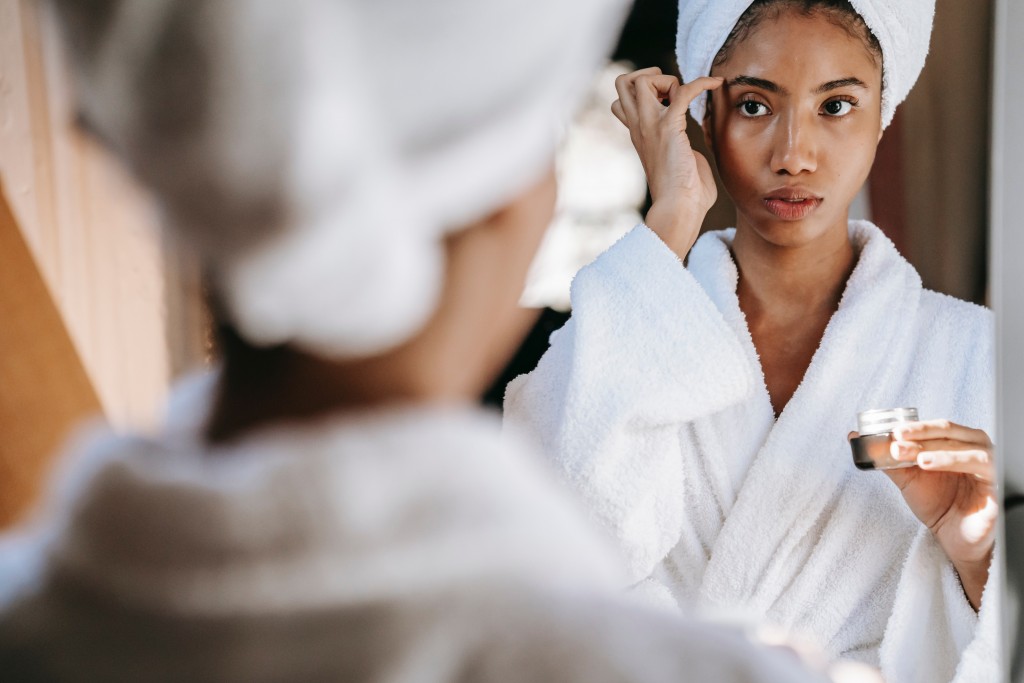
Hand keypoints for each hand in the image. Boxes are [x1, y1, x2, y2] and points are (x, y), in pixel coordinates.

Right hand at [610, 67, 722, 258]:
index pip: (620, 102)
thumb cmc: (685, 197)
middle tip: (670, 92)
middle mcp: (640, 128)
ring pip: (642, 80)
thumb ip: (679, 151)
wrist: (679, 209)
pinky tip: (716, 84)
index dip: (642, 93)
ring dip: (668, 80)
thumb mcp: (676, 165)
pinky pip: (682, 89)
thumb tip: (691, 151)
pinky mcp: (670, 128)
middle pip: (623, 83)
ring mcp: (651, 126)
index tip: (666, 102)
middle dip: (649, 76)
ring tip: (686, 97)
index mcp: (639, 136)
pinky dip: (702, 81)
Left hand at [854, 420, 996, 609]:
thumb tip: (855, 437)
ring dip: (939, 450)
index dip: (916, 427)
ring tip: (916, 457)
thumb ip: (887, 458)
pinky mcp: (998, 484)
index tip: (893, 431)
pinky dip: (956, 462)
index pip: (938, 427)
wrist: (954, 538)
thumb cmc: (937, 504)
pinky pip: (983, 467)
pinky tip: (931, 466)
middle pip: (952, 432)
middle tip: (898, 437)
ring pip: (969, 448)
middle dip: (923, 433)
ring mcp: (988, 466)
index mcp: (955, 444)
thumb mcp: (908, 479)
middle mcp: (974, 449)